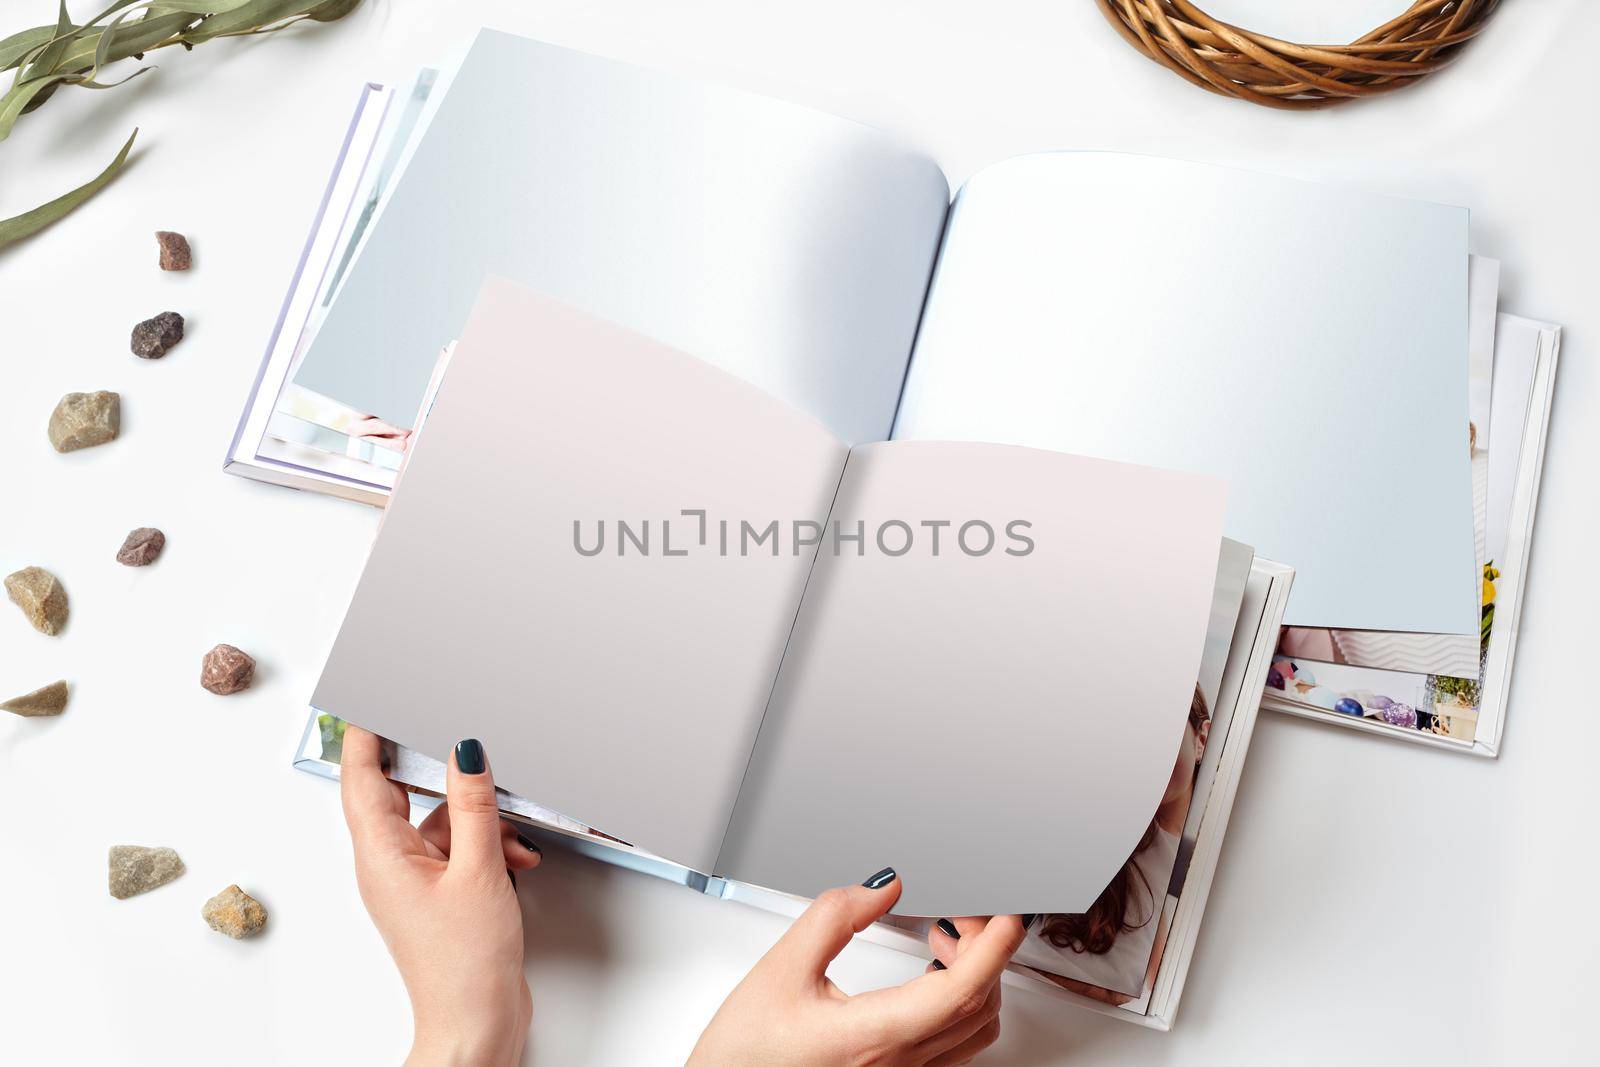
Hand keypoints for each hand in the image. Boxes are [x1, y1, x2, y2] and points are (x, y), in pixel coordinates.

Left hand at [340, 727, 543, 1065]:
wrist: (476, 1025)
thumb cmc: (464, 966)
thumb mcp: (478, 871)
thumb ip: (475, 805)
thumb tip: (465, 750)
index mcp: (380, 855)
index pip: (361, 775)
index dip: (365, 730)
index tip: (373, 693)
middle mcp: (388, 865)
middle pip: (397, 791)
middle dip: (431, 762)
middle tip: (449, 728)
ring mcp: (413, 881)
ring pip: (438, 820)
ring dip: (478, 816)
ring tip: (512, 828)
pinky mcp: (440, 895)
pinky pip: (458, 848)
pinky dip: (488, 843)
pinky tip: (516, 856)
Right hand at [690, 869, 1026, 1065]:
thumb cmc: (742, 1058)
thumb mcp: (780, 970)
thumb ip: (833, 918)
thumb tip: (882, 884)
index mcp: (873, 1038)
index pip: (962, 988)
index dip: (995, 944)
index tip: (1007, 911)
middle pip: (978, 1006)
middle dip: (986, 949)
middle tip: (964, 910)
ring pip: (972, 1032)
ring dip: (975, 979)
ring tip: (947, 940)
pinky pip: (952, 1048)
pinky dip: (957, 1004)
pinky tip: (930, 980)